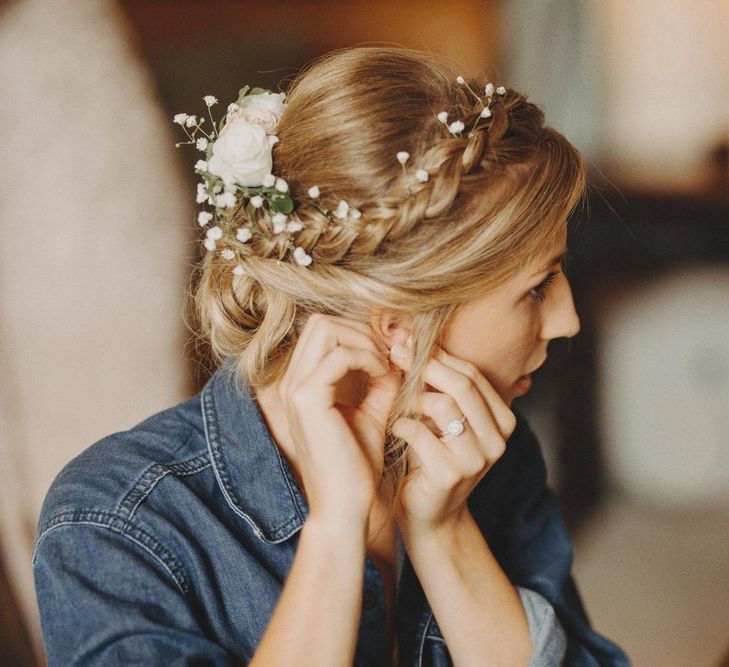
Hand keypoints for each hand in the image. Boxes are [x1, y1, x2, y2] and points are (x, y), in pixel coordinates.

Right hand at [277, 314, 401, 530]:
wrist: (346, 507)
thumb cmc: (356, 466)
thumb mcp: (372, 413)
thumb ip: (379, 382)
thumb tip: (397, 354)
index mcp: (302, 384)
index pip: (323, 331)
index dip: (359, 333)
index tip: (389, 352)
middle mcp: (291, 382)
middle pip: (322, 322)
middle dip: (360, 330)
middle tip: (389, 353)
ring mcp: (295, 388)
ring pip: (327, 329)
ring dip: (364, 341)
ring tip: (386, 365)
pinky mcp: (307, 399)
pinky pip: (339, 354)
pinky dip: (367, 357)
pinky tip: (383, 375)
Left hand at [389, 341, 516, 533]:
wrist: (430, 515)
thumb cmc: (432, 459)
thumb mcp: (444, 421)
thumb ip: (441, 387)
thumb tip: (412, 339)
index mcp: (503, 420)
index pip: (472, 374)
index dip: (438, 354)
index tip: (408, 340)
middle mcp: (498, 438)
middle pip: (462, 384)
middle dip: (425, 365)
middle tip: (396, 354)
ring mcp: (478, 458)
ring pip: (442, 404)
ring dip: (412, 399)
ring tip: (397, 403)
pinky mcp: (452, 473)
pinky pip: (420, 431)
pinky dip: (401, 425)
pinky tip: (396, 429)